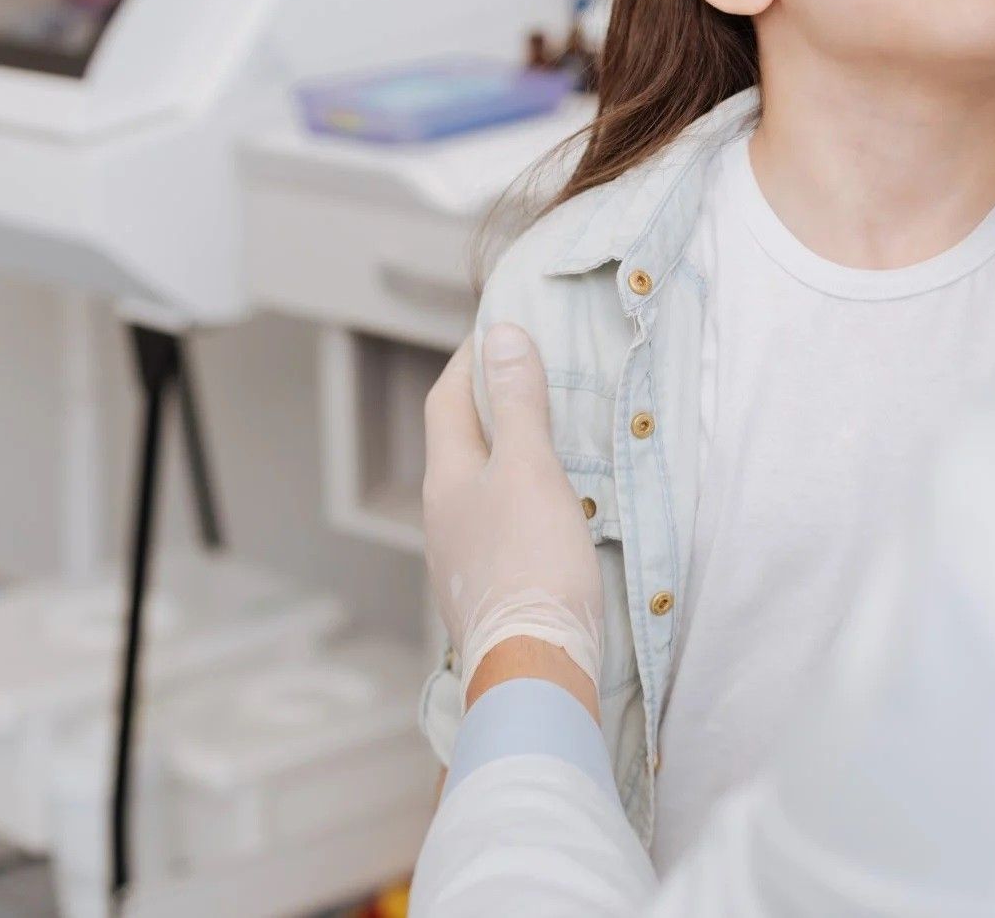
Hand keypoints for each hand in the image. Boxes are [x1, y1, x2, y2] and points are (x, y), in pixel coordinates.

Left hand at [423, 324, 602, 707]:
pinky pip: (498, 524)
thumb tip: (500, 336)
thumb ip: (518, 404)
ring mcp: (461, 555)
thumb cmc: (532, 561)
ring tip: (550, 438)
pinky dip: (520, 499)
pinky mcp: (488, 587)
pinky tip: (552, 509)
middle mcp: (442, 515)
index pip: (447, 400)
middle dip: (489, 406)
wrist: (534, 663)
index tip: (500, 331)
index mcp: (446, 478)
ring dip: (506, 455)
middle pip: (459, 443)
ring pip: (478, 487)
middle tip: (532, 376)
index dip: (471, 361)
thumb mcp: (530, 468)